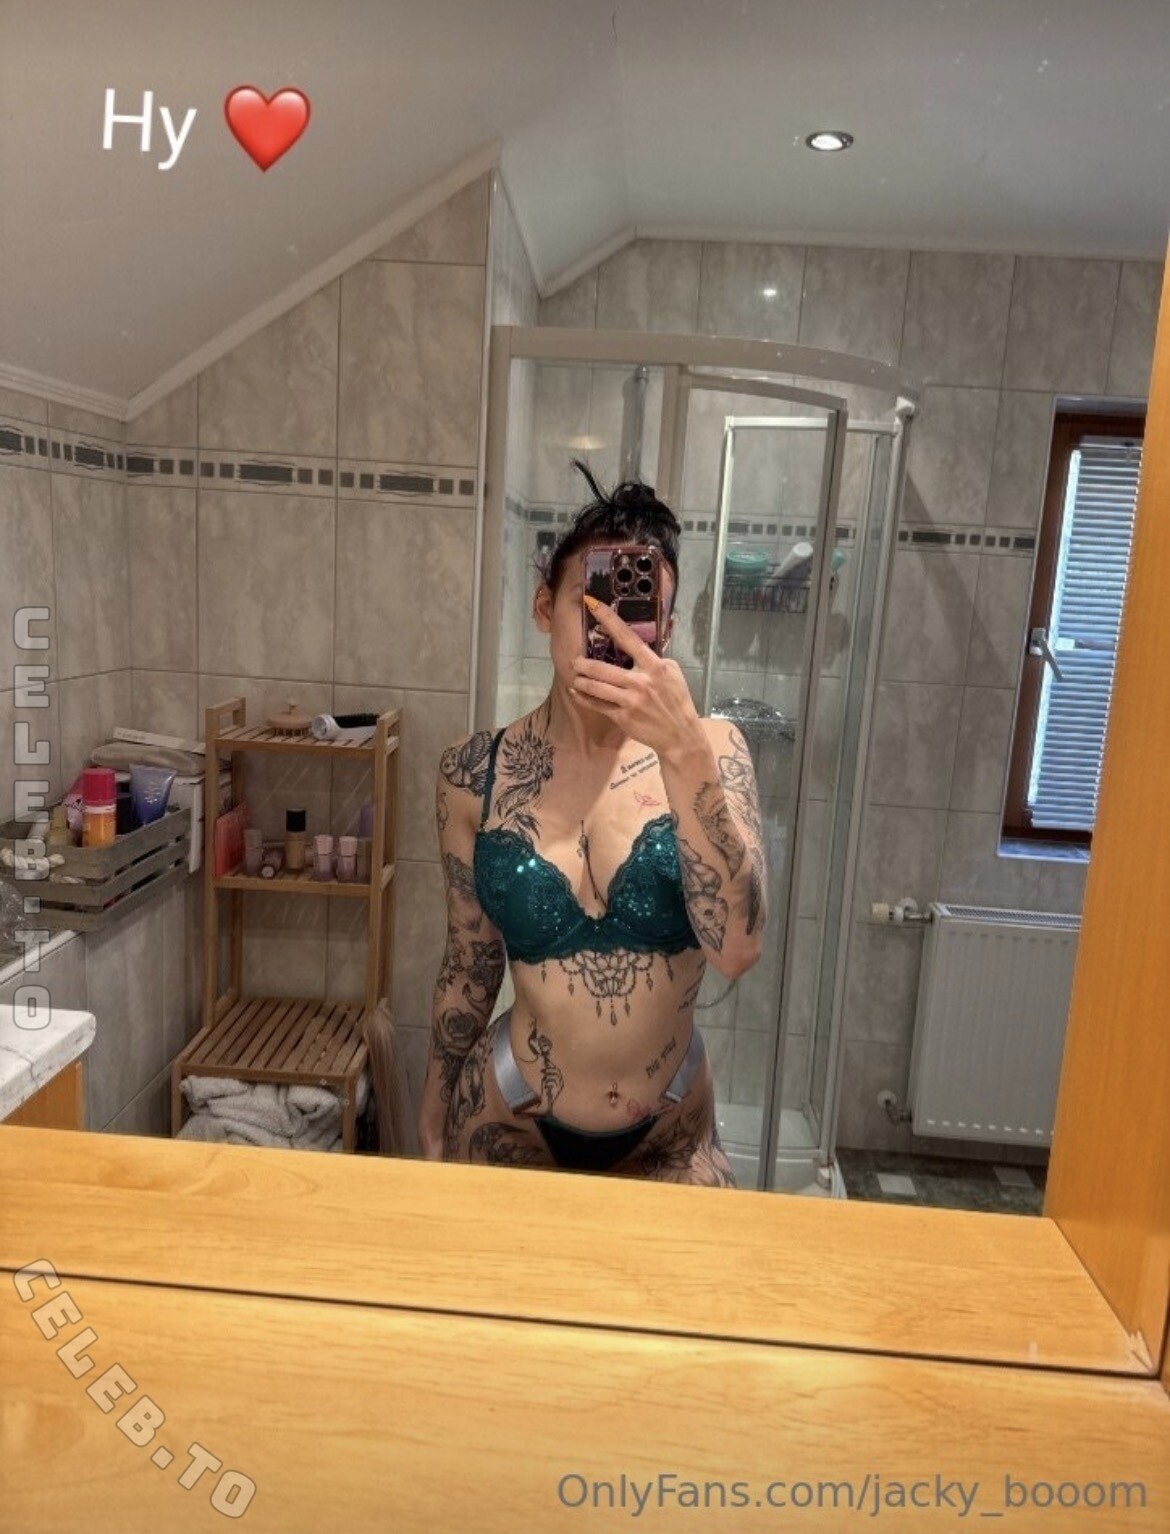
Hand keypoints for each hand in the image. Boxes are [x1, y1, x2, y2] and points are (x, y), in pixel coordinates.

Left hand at [571, 596, 705, 762]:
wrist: (680, 734)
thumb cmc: (677, 700)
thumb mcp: (673, 673)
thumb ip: (654, 659)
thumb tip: (638, 645)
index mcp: (654, 666)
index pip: (627, 637)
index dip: (608, 619)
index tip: (592, 604)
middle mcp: (640, 681)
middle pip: (602, 668)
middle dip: (584, 663)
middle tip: (574, 659)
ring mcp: (630, 700)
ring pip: (596, 687)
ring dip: (581, 681)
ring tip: (575, 675)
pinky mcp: (623, 717)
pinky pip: (598, 705)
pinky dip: (584, 698)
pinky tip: (577, 692)